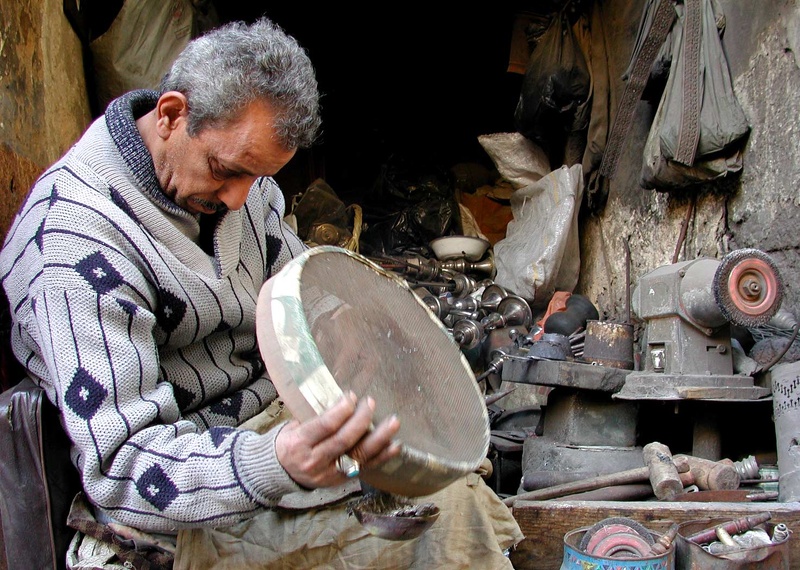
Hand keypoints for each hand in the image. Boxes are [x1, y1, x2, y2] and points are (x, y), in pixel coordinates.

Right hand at [274, 391, 400, 488]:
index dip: (341, 410)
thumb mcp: (294, 426)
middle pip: (344, 440)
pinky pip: (366, 467)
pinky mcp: (342, 480)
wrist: (281, 472)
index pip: (325, 426)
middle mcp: (315, 461)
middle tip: (370, 403)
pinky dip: (383, 456)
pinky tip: (395, 445)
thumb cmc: (290, 442)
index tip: (351, 396)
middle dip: (361, 419)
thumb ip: (316, 415)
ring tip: (394, 422)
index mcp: (300, 443)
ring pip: (358, 455)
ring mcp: (330, 473)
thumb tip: (342, 399)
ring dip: (379, 437)